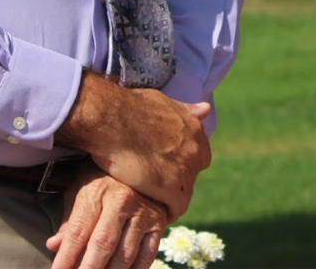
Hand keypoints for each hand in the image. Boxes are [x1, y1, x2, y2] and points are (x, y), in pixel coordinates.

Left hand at [47, 164, 166, 268]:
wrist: (142, 166)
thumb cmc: (103, 182)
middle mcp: (122, 201)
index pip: (78, 231)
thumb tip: (53, 245)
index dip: (66, 257)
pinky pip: (147, 255)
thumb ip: (69, 222)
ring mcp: (143, 213)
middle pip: (103, 244)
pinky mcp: (159, 224)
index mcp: (97, 192)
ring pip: (125, 254)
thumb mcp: (80, 192)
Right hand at [57, 71, 211, 219]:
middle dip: (177, 181)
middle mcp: (194, 149)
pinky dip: (167, 212)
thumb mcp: (163, 102)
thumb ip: (184, 110)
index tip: (167, 169)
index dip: (183, 164)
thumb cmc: (128, 107)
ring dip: (170, 198)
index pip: (200, 156)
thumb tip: (206, 109)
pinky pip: (176, 207)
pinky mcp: (171, 187)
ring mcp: (184, 168)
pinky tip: (153, 213)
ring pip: (185, 192)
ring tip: (152, 201)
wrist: (109, 118)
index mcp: (194, 129)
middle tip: (156, 186)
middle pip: (191, 175)